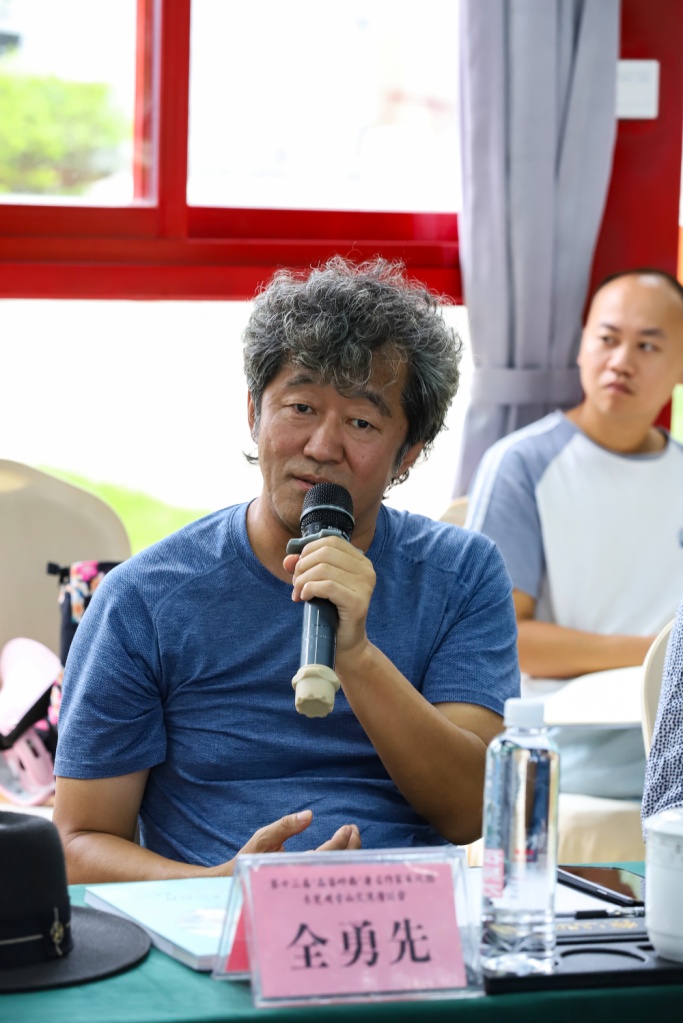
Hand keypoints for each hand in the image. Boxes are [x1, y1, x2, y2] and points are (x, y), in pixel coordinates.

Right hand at [216, 811, 361, 874]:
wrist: (238, 886)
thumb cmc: (250, 861)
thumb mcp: (263, 839)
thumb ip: (284, 826)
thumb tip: (309, 815)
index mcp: (293, 869)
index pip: (324, 857)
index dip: (339, 843)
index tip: (347, 828)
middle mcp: (304, 880)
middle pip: (338, 867)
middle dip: (352, 847)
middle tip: (354, 829)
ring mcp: (308, 884)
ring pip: (338, 872)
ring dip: (350, 853)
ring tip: (353, 835)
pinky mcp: (309, 884)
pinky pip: (332, 873)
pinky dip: (343, 860)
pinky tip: (346, 848)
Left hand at [283, 535, 374, 659]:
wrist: (345, 643)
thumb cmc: (331, 612)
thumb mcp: (317, 584)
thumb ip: (304, 567)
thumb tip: (288, 559)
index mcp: (361, 561)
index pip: (331, 541)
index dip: (308, 550)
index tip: (298, 568)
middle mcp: (367, 571)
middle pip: (325, 553)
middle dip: (303, 566)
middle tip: (295, 584)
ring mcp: (365, 586)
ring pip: (323, 569)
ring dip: (303, 580)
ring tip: (298, 593)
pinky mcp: (358, 602)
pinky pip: (327, 586)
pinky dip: (309, 589)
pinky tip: (304, 598)